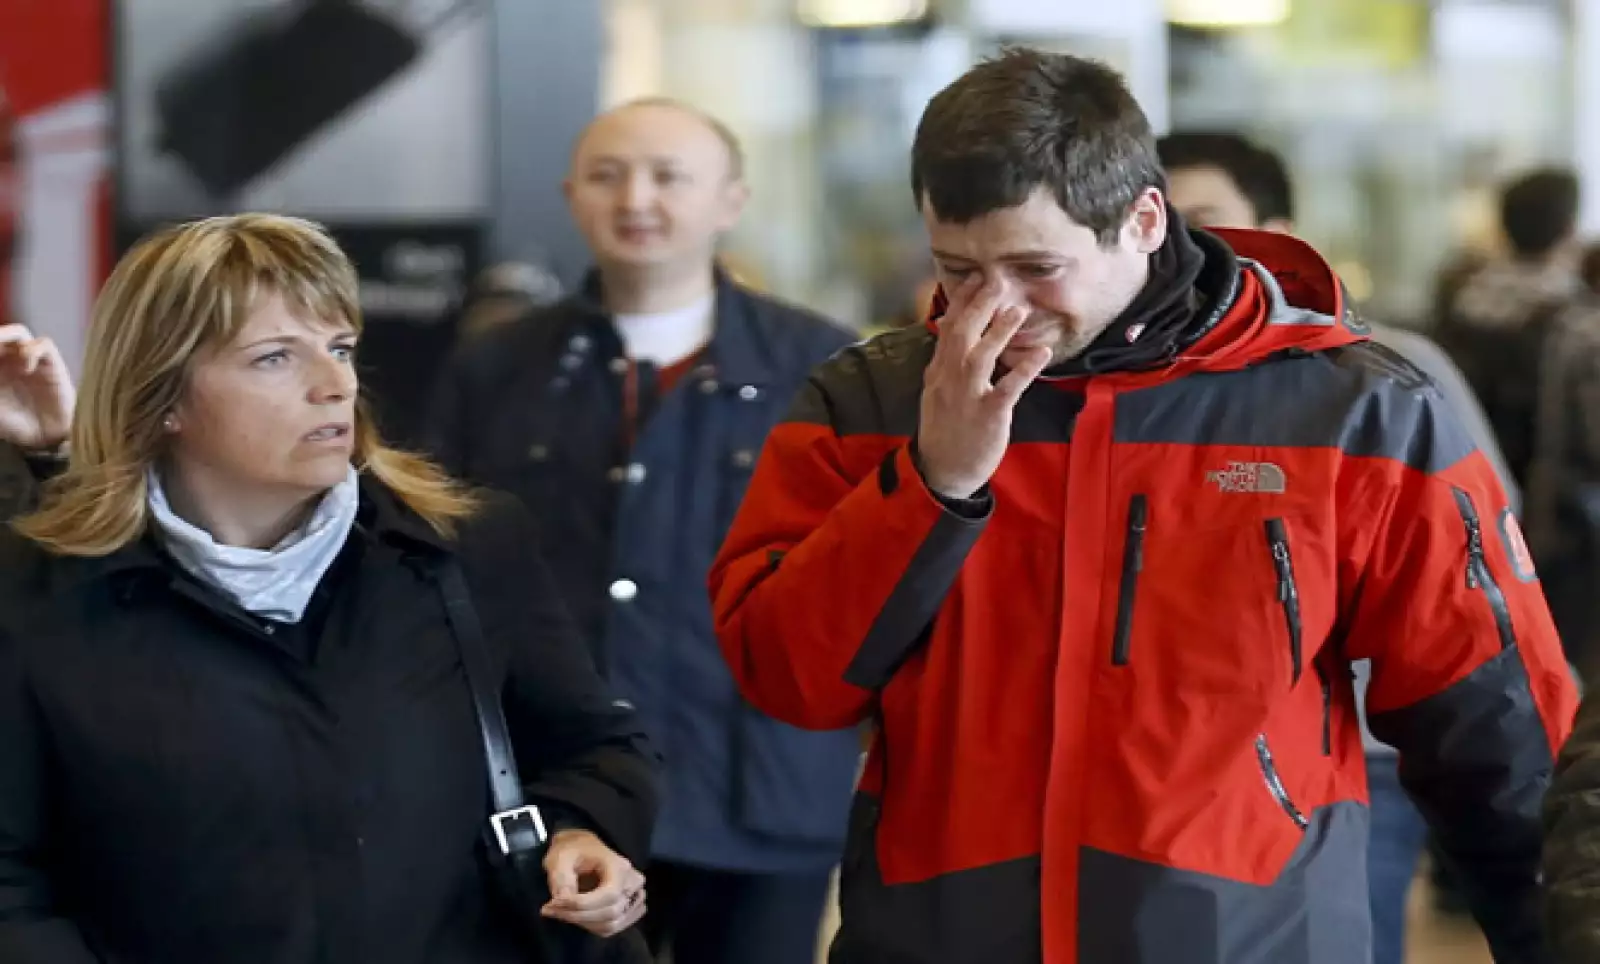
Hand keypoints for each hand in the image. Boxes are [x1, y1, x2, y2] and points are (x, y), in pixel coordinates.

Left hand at [0, 325, 74, 451]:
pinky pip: (43, 345)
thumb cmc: (15, 426)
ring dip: (8, 338)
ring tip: (0, 349)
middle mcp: (10, 360)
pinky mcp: (52, 364)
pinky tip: (26, 369)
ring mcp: (31, 361)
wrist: (43, 439)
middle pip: (2, 334)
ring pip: (19, 333)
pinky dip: (32, 351)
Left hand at [540, 829, 646, 937]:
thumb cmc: (573, 850)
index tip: (555, 902)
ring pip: (610, 924)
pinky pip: (611, 927)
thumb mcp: (561, 856)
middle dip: (577, 915)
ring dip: (581, 923)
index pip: (610, 895)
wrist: (582, 849)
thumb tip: (564, 899)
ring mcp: (634, 898)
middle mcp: (633, 883)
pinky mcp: (629, 910)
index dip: (582, 904)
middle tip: (550, 909)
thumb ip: (562, 876)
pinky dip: (590, 926)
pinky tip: (574, 916)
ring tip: (558, 912)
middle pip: (610, 912)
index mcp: (620, 867)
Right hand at [915, 278, 1050, 498]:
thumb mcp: (938, 392)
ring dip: (999, 332)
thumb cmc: (946, 430)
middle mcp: (949, 380)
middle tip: (995, 281)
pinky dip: (1025, 368)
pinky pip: (1008, 388)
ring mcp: (968, 397)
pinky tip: (1041, 351)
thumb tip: (952, 330)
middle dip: (978, 306)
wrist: (944, 471)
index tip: (974, 278)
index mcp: (938, 372)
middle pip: (961, 335)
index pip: (948, 329)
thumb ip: (946, 362)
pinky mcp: (988, 415)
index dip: (961, 302)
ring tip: (1017, 310)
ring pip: (980, 357)